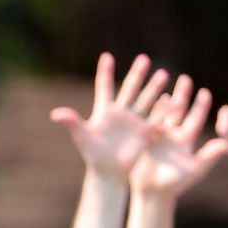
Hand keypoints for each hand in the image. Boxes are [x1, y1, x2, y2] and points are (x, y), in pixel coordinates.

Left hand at [50, 51, 170, 178]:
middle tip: (144, 58)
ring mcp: (134, 121)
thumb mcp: (82, 136)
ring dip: (154, 88)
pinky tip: (171, 99)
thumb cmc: (92, 154)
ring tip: (163, 74)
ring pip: (146, 100)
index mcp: (104, 110)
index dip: (105, 72)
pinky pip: (155, 118)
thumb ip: (72, 122)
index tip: (106, 56)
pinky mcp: (144, 132)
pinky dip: (162, 110)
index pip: (104, 87)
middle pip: (130, 89)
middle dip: (137, 74)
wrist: (108, 171)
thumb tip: (55, 113)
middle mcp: (121, 112)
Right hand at [129, 77, 226, 198]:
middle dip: (183, 95)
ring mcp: (157, 138)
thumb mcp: (193, 170)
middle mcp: (173, 137)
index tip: (204, 91)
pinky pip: (148, 122)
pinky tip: (150, 99)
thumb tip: (226, 143)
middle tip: (185, 79)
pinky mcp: (144, 141)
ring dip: (165, 98)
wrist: (151, 193)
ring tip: (165, 81)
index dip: (200, 105)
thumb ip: (208, 157)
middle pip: (179, 111)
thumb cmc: (174, 185)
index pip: (195, 119)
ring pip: (163, 114)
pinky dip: (151, 110)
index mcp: (186, 141)